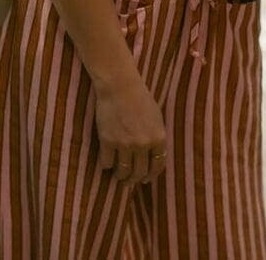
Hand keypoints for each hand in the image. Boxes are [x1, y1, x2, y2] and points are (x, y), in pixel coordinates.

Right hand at [94, 72, 167, 188]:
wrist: (119, 85)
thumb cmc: (139, 97)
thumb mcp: (156, 117)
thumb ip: (156, 137)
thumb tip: (154, 155)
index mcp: (158, 138)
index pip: (157, 166)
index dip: (150, 176)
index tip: (144, 180)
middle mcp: (143, 145)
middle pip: (139, 172)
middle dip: (134, 179)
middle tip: (129, 180)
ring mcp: (125, 144)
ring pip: (123, 171)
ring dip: (120, 176)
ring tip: (118, 175)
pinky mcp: (108, 141)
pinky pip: (107, 162)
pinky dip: (106, 165)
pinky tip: (106, 163)